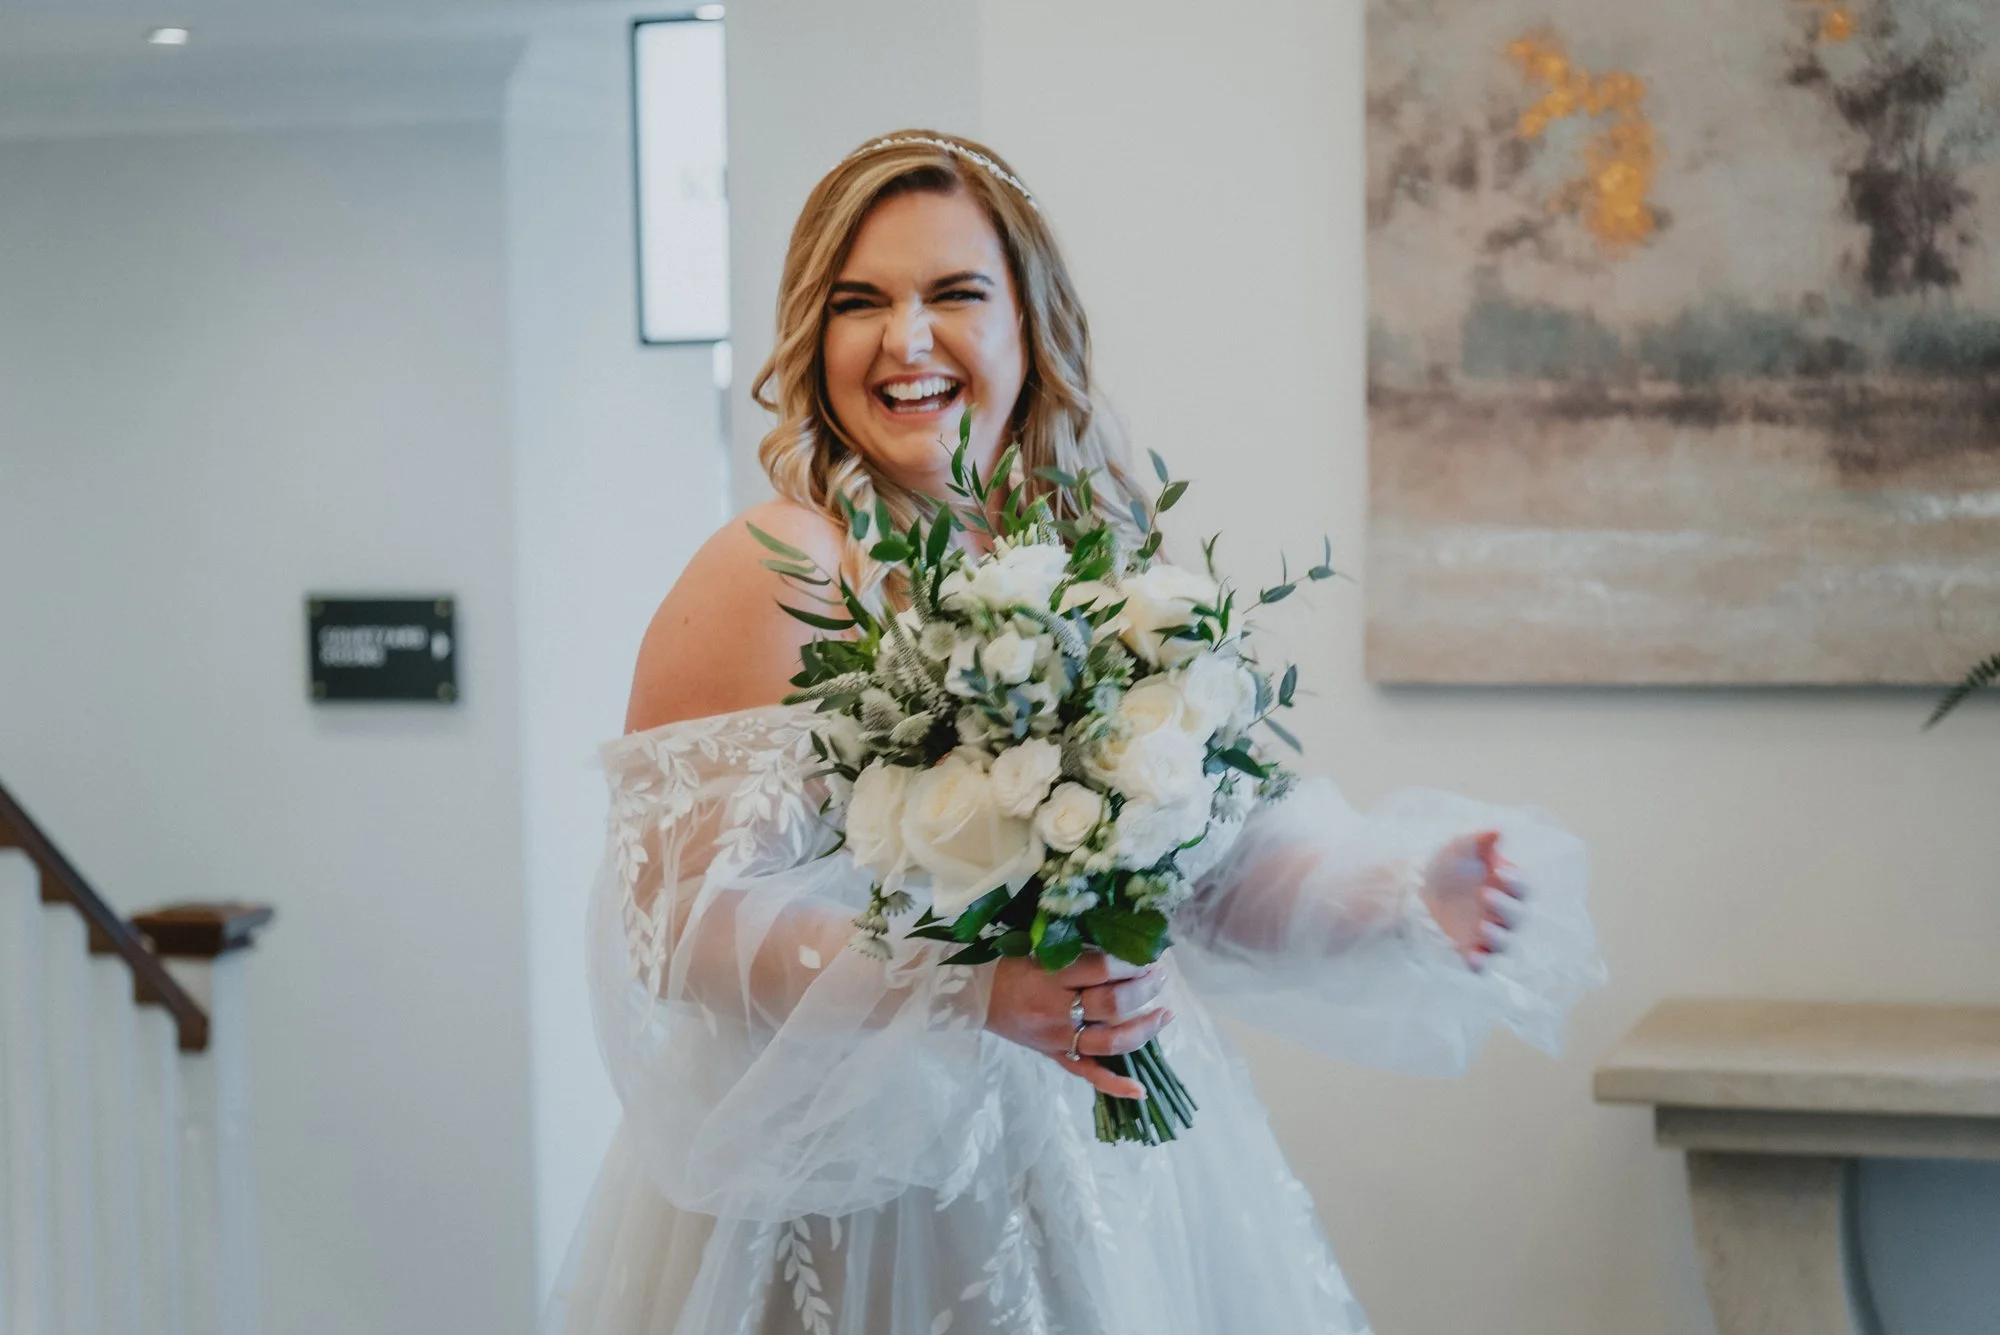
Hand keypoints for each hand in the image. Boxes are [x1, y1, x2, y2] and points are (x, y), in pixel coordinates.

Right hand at [987, 949, 1173, 1100]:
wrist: (976, 997)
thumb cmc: (1009, 967)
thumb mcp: (1040, 951)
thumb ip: (1079, 955)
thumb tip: (1123, 954)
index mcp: (1051, 978)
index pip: (1102, 969)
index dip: (1130, 963)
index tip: (1147, 955)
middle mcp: (1058, 1011)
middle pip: (1112, 1005)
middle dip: (1144, 990)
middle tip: (1160, 977)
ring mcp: (1059, 1040)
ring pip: (1111, 1042)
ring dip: (1144, 1029)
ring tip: (1164, 1015)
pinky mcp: (1057, 1057)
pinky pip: (1090, 1075)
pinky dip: (1117, 1086)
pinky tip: (1142, 1090)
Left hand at [1420, 830, 1525, 970]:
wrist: (1414, 886)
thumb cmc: (1446, 864)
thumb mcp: (1459, 848)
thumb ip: (1478, 840)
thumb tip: (1498, 831)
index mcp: (1506, 887)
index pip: (1523, 888)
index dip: (1516, 882)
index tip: (1499, 872)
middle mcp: (1502, 913)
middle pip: (1517, 917)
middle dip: (1505, 907)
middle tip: (1485, 895)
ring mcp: (1487, 934)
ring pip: (1505, 943)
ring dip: (1498, 937)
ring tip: (1482, 926)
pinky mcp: (1470, 951)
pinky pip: (1482, 965)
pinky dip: (1480, 964)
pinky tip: (1472, 957)